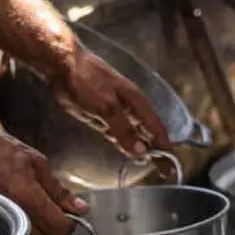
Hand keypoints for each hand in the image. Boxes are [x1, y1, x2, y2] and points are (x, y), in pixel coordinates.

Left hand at [52, 46, 174, 157]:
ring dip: (142, 148)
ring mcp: (115, 109)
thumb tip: (142, 151)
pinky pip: (117, 131)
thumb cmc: (85, 80)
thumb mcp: (106, 107)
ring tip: (152, 164)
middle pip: (147, 133)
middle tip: (165, 171)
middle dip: (157, 151)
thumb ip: (123, 129)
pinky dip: (125, 142)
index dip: (165, 147)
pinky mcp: (100, 112)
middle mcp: (129, 106)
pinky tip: (128, 150)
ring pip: (133, 132)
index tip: (172, 165)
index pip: (156, 129)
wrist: (62, 63)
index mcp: (136, 102)